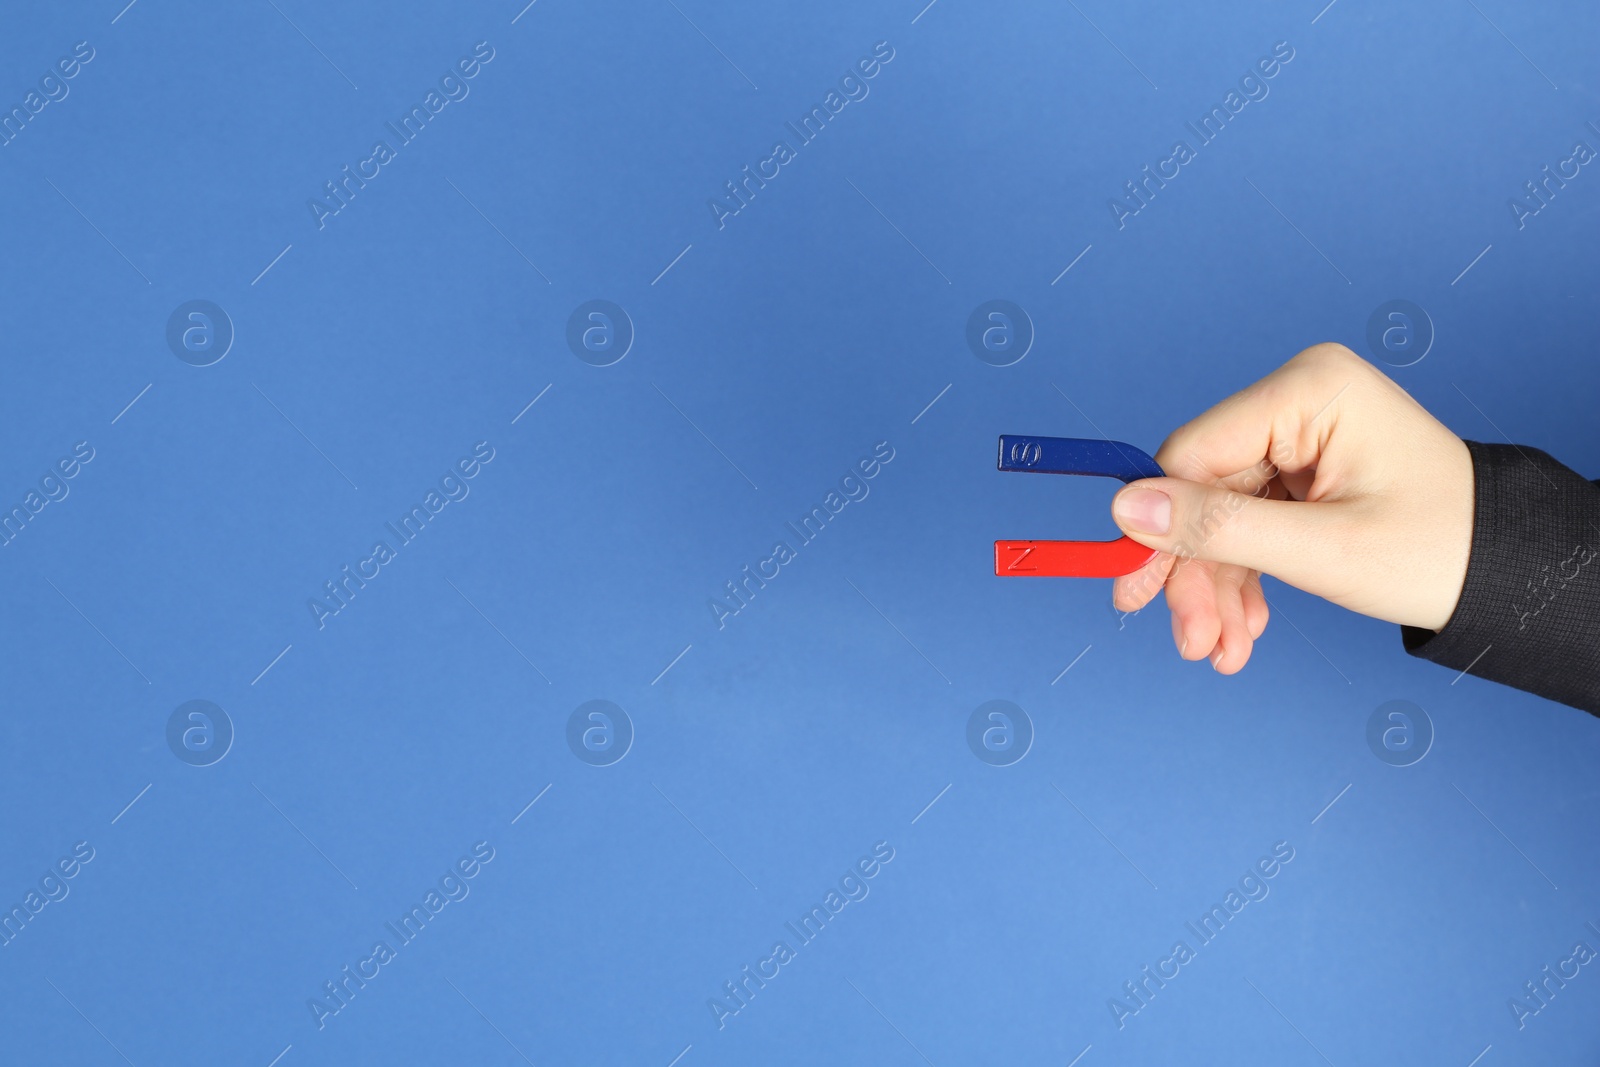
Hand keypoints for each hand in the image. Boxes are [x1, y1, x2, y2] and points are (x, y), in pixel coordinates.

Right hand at [1109, 343, 1474, 672]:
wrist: (1508, 573)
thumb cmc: (1440, 550)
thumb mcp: (1322, 550)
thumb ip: (1218, 528)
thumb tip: (1126, 509)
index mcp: (1308, 390)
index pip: (1193, 454)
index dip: (1161, 528)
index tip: (1136, 591)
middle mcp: (1298, 400)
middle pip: (1203, 491)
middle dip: (1196, 574)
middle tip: (1190, 641)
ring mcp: (1300, 435)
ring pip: (1220, 516)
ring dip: (1215, 588)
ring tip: (1221, 651)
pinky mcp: (1302, 470)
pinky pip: (1247, 522)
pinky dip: (1242, 578)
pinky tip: (1243, 627)